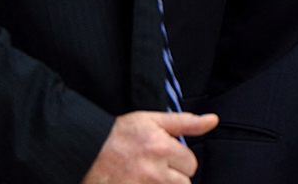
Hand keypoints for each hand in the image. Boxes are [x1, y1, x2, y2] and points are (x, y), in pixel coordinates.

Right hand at [81, 111, 218, 183]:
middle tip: (155, 168)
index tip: (166, 156)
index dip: (180, 160)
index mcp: (161, 148)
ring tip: (147, 177)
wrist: (85, 150)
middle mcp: (153, 172)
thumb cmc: (119, 134)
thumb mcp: (152, 120)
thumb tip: (213, 120)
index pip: (191, 164)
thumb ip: (186, 122)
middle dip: (174, 177)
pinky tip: (139, 181)